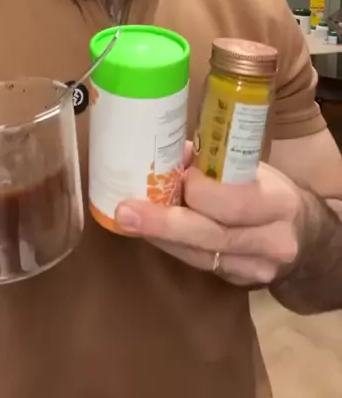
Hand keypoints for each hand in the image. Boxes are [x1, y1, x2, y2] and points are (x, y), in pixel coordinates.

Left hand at [115, 163, 305, 286]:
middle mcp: (271, 242)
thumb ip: (216, 162)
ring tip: (127, 219)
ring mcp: (256, 269)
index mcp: (278, 202)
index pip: (233, 202)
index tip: (179, 176)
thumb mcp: (255, 169)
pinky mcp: (239, 283)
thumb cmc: (271, 191)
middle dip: (163, 223)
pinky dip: (172, 246)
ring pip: (198, 255)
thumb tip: (169, 150)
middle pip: (210, 236)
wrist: (306, 239)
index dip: (200, 191)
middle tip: (126, 212)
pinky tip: (150, 232)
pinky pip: (198, 264)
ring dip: (160, 236)